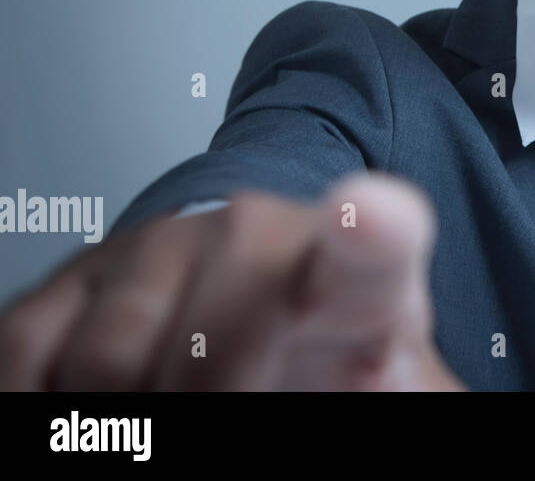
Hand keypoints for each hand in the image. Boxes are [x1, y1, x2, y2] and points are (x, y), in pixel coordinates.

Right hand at [0, 172, 464, 390]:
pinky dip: (54, 404)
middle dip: (212, 403)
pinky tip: (102, 401)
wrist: (254, 310)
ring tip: (171, 408)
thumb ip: (397, 388)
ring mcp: (162, 243)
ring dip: (129, 416)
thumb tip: (386, 383)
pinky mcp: (79, 270)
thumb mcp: (380, 378)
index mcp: (358, 275)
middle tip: (224, 417)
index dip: (374, 230)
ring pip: (112, 361)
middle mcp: (257, 235)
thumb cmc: (327, 355)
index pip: (375, 248)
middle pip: (214, 345)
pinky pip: (31, 351)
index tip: (372, 217)